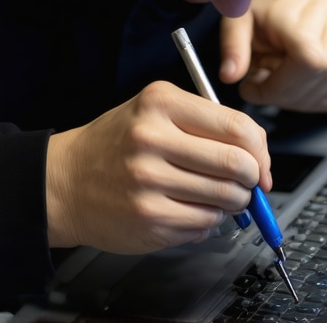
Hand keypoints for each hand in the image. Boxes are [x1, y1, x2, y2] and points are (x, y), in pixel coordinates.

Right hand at [46, 81, 270, 253]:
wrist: (65, 180)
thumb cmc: (118, 142)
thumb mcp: (157, 111)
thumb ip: (208, 123)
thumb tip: (258, 156)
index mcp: (161, 103)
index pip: (237, 126)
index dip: (261, 149)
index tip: (262, 163)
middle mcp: (153, 139)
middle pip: (238, 164)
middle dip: (254, 178)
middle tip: (249, 182)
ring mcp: (148, 182)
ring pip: (226, 198)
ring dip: (234, 201)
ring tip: (218, 195)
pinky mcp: (148, 218)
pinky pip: (205, 224)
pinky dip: (209, 219)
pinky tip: (191, 208)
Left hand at [219, 0, 326, 111]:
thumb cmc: (269, 4)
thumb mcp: (240, 18)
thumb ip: (233, 46)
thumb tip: (230, 76)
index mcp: (303, 5)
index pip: (308, 61)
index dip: (279, 87)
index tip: (252, 88)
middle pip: (325, 75)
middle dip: (290, 95)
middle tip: (268, 89)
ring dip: (308, 95)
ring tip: (286, 83)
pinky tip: (308, 82)